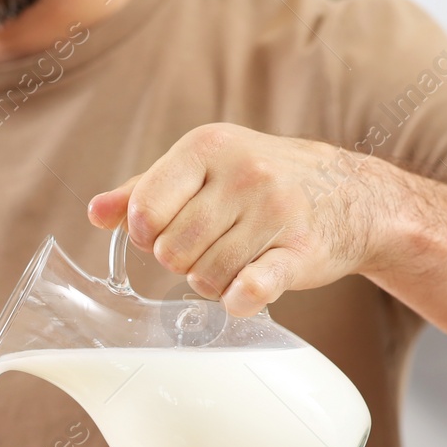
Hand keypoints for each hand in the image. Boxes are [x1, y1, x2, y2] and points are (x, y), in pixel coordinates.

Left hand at [88, 123, 391, 316]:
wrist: (351, 194)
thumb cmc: (262, 182)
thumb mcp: (203, 168)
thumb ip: (146, 190)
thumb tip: (95, 213)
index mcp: (207, 147)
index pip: (145, 210)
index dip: (147, 234)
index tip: (165, 233)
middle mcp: (243, 173)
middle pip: (171, 251)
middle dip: (182, 262)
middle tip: (208, 249)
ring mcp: (276, 211)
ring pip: (204, 277)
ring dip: (211, 283)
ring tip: (233, 262)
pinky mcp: (301, 251)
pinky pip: (253, 286)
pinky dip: (241, 299)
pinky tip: (243, 295)